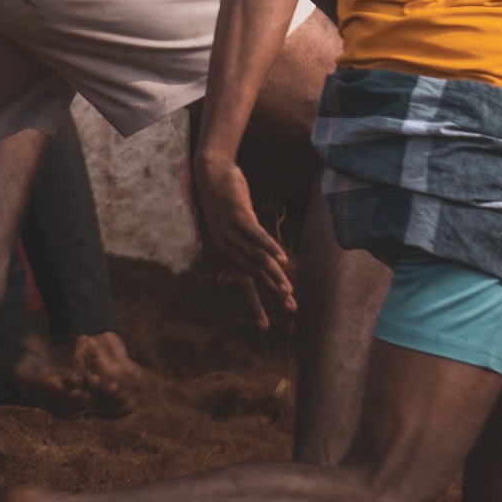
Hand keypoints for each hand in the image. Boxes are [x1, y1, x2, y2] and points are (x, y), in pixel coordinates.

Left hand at [193, 153, 295, 325]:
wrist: (212, 175)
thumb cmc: (223, 202)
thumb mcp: (228, 228)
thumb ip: (234, 250)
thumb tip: (229, 274)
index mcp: (226, 254)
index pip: (243, 286)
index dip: (254, 306)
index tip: (265, 326)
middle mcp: (227, 248)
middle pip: (254, 277)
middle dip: (271, 295)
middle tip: (288, 310)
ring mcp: (231, 233)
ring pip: (257, 260)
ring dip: (274, 276)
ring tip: (288, 291)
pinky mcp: (239, 217)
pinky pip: (257, 236)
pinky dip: (270, 248)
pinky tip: (282, 258)